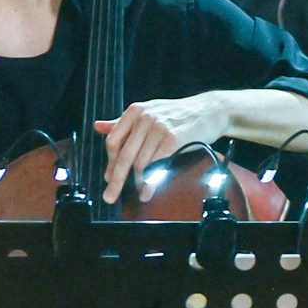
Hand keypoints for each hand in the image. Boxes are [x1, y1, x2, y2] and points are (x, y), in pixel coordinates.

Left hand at [95, 93, 230, 203]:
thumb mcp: (148, 112)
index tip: (108, 178)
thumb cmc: (177, 114)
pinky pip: (156, 165)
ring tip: (140, 193)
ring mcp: (159, 128)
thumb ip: (123, 122)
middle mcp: (145, 118)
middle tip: (110, 196)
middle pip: (124, 155)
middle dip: (116, 180)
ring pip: (140, 163)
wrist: (209, 111)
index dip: (110, 162)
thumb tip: (98, 126)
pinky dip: (151, 182)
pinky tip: (149, 190)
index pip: (113, 141)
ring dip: (138, 183)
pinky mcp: (173, 139)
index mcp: (135, 111)